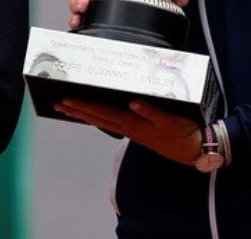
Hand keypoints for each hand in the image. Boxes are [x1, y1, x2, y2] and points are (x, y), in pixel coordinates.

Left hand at [54, 98, 201, 164]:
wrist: (194, 150)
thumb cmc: (183, 132)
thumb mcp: (170, 120)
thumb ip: (152, 111)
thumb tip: (133, 103)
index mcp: (133, 123)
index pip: (102, 112)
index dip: (83, 106)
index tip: (66, 101)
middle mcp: (128, 127)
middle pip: (97, 117)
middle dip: (76, 110)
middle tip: (57, 104)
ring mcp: (132, 130)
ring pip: (102, 122)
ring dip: (84, 115)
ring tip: (67, 109)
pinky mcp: (137, 132)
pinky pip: (112, 123)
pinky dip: (99, 118)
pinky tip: (92, 116)